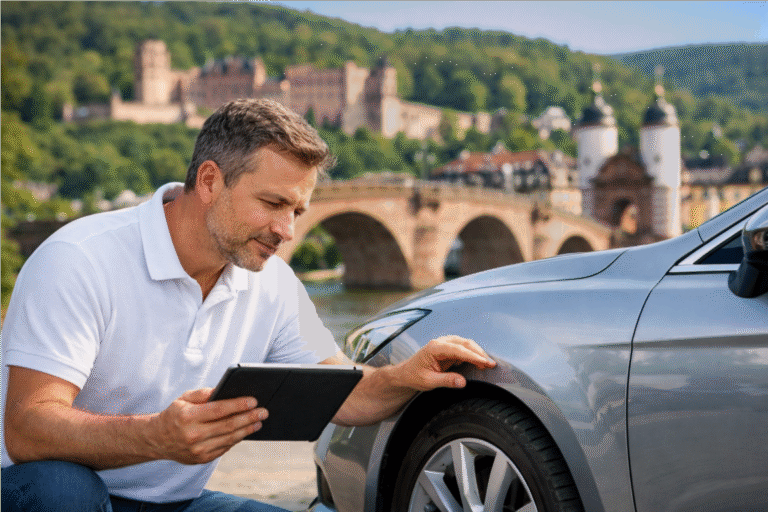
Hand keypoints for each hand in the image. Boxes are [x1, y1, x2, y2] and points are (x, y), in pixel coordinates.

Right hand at [148, 388, 267, 464]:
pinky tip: (245, 431)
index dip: (238, 405)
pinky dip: (237, 439)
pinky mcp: (202, 459)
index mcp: (188, 417)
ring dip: (247, 430)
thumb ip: (204, 393)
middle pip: (228, 426)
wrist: (157, 440)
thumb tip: (224, 390)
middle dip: (249, 418)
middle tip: (264, 411)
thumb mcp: (184, 398)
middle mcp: (193, 435)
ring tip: (259, 421)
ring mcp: (198, 450)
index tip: (254, 401)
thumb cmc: (174, 415)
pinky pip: (224, 448)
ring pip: (229, 439)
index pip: (219, 409)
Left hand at [395, 335, 495, 391]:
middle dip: (479, 353)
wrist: (406, 373)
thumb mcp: (428, 382)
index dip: (473, 356)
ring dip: (477, 353)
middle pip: (464, 343)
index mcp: (434, 348)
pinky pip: (463, 348)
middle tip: (491, 364)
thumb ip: (446, 381)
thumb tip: (462, 382)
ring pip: (466, 344)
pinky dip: (473, 354)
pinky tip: (479, 363)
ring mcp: (445, 344)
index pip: (458, 350)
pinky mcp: (448, 348)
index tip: (485, 362)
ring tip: (488, 364)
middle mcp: (440, 343)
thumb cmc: (414, 376)